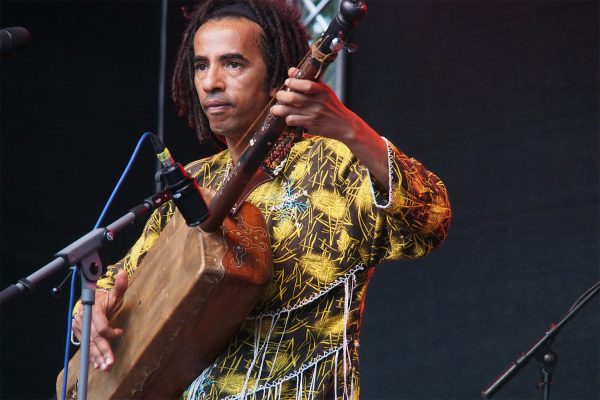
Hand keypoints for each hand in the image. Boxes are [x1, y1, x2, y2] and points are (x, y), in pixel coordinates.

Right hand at [71, 270, 127, 371]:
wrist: (88, 299)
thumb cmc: (104, 298)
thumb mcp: (113, 293)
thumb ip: (119, 286)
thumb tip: (125, 274)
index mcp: (94, 310)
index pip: (101, 327)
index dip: (111, 332)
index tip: (120, 333)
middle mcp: (84, 320)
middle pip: (94, 339)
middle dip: (103, 352)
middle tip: (110, 363)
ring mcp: (80, 327)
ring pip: (89, 344)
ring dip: (97, 357)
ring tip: (105, 367)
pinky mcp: (78, 333)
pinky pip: (85, 346)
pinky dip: (91, 356)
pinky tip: (97, 364)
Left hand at [271, 67, 389, 186]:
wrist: (344, 125)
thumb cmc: (332, 106)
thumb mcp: (325, 91)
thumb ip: (309, 81)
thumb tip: (290, 71)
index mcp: (322, 90)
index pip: (306, 84)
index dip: (293, 81)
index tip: (287, 81)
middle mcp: (318, 102)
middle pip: (293, 97)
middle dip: (281, 95)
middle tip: (279, 95)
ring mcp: (314, 114)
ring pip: (289, 110)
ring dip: (279, 109)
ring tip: (275, 109)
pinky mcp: (311, 124)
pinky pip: (293, 120)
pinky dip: (288, 119)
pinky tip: (289, 117)